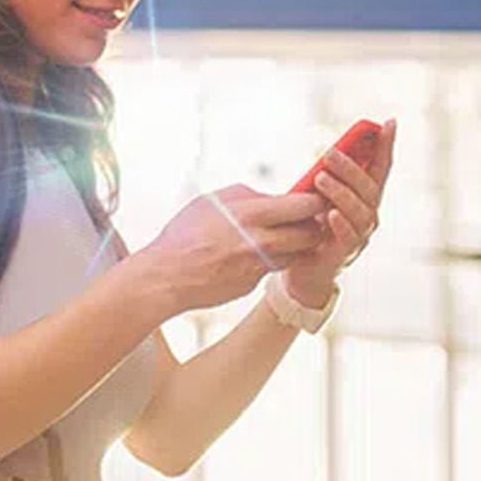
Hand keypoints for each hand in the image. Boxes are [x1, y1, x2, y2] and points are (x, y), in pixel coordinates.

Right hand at [138, 183, 330, 316]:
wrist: (166, 276)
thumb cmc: (184, 234)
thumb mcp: (213, 201)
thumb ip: (246, 196)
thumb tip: (271, 196)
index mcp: (252, 214)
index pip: (304, 205)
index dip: (315, 201)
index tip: (314, 198)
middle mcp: (262, 242)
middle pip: (311, 233)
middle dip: (313, 225)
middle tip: (307, 220)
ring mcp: (260, 266)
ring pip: (298, 254)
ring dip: (296, 245)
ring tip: (281, 236)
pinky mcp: (253, 284)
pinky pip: (274, 268)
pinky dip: (272, 260)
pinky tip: (253, 254)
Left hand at [283, 118, 395, 307]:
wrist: (303, 273)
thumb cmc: (312, 230)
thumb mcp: (318, 199)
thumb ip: (327, 180)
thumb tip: (329, 152)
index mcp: (365, 199)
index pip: (380, 169)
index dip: (386, 146)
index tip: (388, 122)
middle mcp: (369, 217)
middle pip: (369, 188)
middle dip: (351, 168)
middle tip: (328, 153)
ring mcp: (360, 237)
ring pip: (360, 212)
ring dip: (341, 192)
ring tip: (320, 178)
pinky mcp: (344, 255)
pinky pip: (347, 238)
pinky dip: (340, 224)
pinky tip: (328, 214)